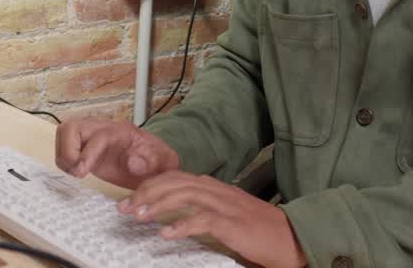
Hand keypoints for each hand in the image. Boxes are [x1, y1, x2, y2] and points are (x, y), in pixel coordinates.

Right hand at [54, 118, 179, 188]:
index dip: (87, 154)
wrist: (153, 162)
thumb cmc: (156, 161)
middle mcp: (102, 128)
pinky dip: (64, 160)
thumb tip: (132, 162)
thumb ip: (150, 161)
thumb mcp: (162, 162)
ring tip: (77, 173)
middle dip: (67, 151)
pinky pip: (63, 145)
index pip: (98, 137)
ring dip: (64, 155)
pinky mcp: (83, 145)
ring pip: (64, 133)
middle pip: (72, 127)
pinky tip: (77, 171)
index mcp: (121, 131)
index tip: (81, 172)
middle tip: (76, 172)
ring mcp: (90, 135)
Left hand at [119, 172, 305, 267]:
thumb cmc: (256, 228)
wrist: (288, 236)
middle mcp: (215, 190)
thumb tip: (174, 215)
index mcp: (212, 186)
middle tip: (124, 208)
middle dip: (145, 193)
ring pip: (184, 196)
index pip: (174, 177)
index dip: (149, 186)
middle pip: (174, 182)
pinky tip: (165, 234)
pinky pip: (202, 220)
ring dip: (157, 206)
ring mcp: (224, 204)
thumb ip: (202, 208)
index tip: (128, 199)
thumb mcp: (224, 213)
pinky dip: (182, 225)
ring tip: (139, 217)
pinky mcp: (231, 222)